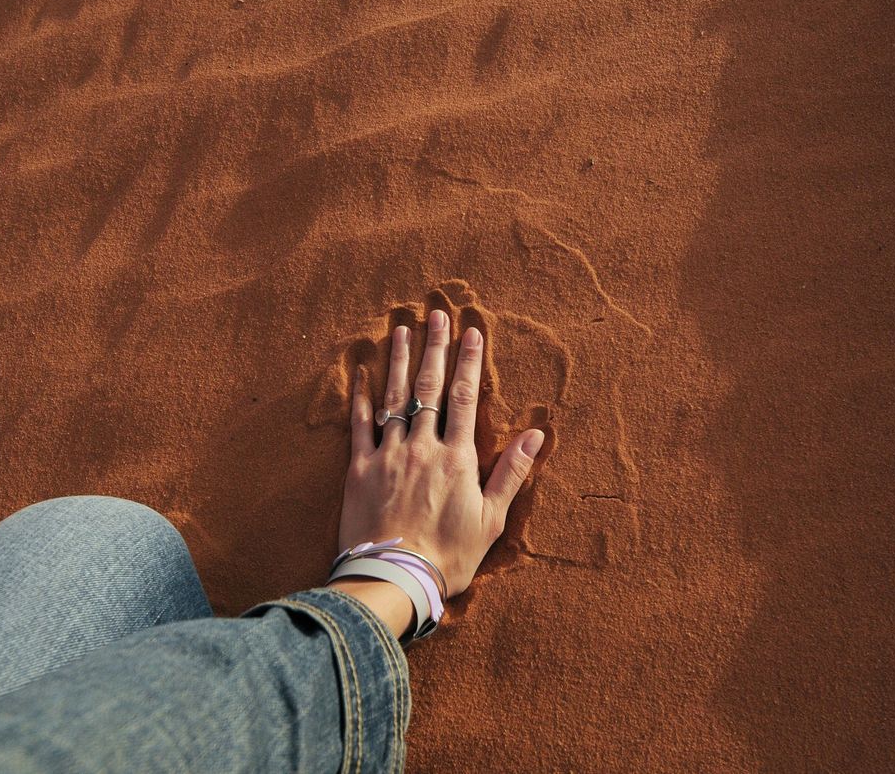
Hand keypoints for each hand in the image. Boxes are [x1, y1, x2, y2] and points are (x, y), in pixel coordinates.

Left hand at [337, 309, 545, 598]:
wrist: (394, 579)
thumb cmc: (448, 556)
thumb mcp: (491, 519)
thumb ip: (512, 473)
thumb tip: (536, 434)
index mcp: (457, 458)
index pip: (464, 398)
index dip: (469, 362)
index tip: (472, 331)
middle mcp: (422, 448)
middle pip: (429, 388)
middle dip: (435, 348)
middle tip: (436, 314)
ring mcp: (388, 455)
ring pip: (394, 397)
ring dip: (400, 360)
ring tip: (402, 328)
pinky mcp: (358, 469)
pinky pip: (359, 424)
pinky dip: (361, 396)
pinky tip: (362, 371)